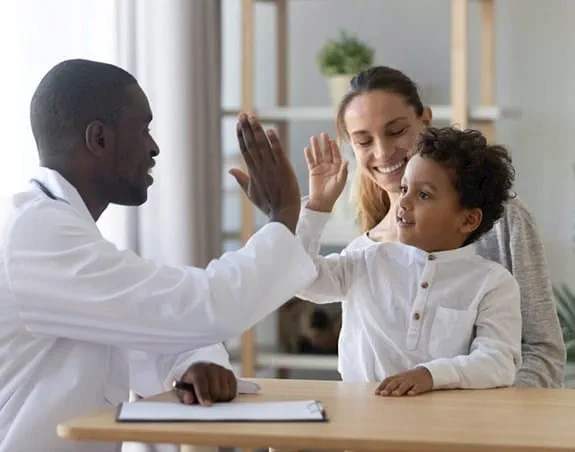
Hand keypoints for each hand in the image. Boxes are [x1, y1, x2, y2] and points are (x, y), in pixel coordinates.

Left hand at [175, 362, 236, 406]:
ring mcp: (222, 370)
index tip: (206, 404)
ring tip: (212, 397)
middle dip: (211, 400)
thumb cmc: (191, 383)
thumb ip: (184, 395)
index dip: (204, 395)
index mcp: (197, 370)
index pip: (202, 383)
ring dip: (220, 399)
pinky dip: (227, 397)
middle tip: (206, 401)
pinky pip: (232, 392)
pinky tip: (220, 394)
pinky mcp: (230, 374)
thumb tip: (188, 398)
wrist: (200, 371)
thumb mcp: (183, 389)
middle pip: (215, 391)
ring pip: (225, 393)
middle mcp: (211, 368)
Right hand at [229, 114, 299, 233]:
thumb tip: (230, 169)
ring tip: (253, 117)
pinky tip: (270, 130)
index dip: (242, 135)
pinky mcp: (284, 170)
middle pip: (252, 144)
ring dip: (258, 131)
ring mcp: (272, 168)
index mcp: (253, 172)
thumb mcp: (251, 193)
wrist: (283, 214)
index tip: (239, 123)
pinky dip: (274, 142)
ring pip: (263, 146)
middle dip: (247, 129)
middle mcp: (260, 168)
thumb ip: (241, 179)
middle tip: (243, 114)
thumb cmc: (268, 205)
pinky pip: (278, 153)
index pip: (245, 149)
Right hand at [304, 133, 348, 212]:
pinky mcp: (313, 171)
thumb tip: (346, 160)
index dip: (334, 148)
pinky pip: (310, 161)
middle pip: (326, 152)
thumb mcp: (340, 181)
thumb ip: (343, 170)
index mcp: (337, 167)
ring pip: (318, 155)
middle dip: (325, 143)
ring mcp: (320, 167)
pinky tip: (307, 149)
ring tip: (313, 138)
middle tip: (323, 134)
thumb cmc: (333, 192)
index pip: (336, 155)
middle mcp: (329, 166)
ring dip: (316, 146)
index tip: (332, 140)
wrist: (322, 201)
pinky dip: (309, 155)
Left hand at [375, 367, 432, 396]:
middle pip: (395, 382)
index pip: (388, 380)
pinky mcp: (420, 385)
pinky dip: (414, 390)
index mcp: (398, 377)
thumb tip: (381, 392)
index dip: (382, 386)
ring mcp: (412, 381)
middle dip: (388, 388)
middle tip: (383, 394)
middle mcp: (404, 378)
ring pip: (405, 384)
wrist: (426, 373)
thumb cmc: (410, 378)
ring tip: (395, 394)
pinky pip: (417, 387)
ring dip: (400, 389)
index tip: (376, 393)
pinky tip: (410, 393)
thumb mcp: (401, 379)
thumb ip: (392, 384)